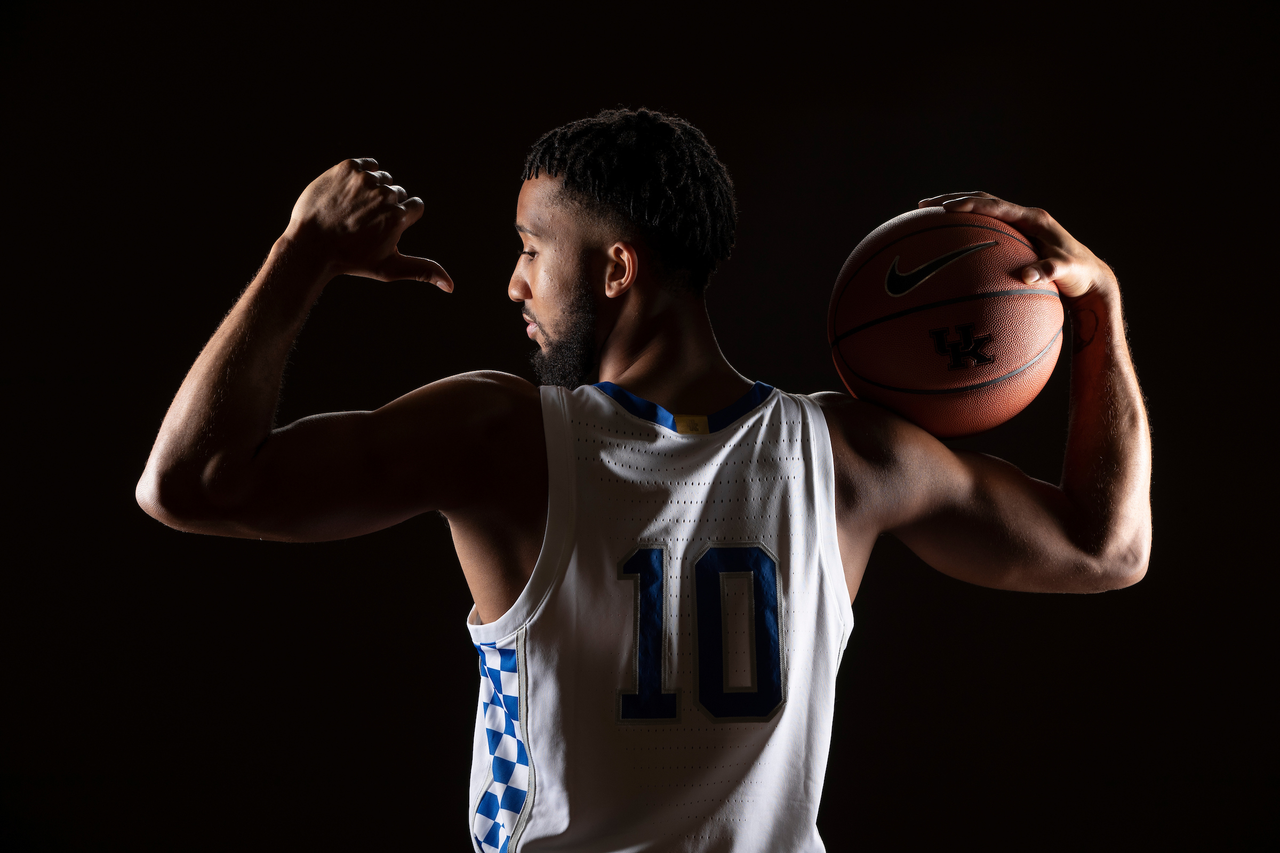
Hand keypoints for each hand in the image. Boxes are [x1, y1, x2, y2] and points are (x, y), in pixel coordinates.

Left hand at [284, 158, 452, 289]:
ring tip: (353, 209)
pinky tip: (348, 193)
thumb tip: (452, 287)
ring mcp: (366, 179)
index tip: (382, 227)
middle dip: (385, 205)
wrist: (310, 245)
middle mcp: (385, 195)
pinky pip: (367, 164)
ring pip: (382, 178)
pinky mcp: (348, 167)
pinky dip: (361, 175)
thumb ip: (423, 271)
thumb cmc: (351, 261)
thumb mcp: (389, 268)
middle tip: (362, 222)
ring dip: (373, 190)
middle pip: (397, 192)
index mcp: (399, 217)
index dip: (400, 217)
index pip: (414, 205)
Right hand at [918, 191, 1112, 301]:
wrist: (1090, 276)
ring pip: (981, 211)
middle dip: (952, 201)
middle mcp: (1024, 217)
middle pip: (982, 201)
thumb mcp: (1067, 272)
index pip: (996, 206)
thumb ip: (1049, 271)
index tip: (947, 209)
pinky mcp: (1014, 236)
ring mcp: (1018, 225)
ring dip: (956, 210)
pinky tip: (946, 241)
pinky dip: (964, 228)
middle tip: (924, 206)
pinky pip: (985, 227)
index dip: (971, 205)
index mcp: (1033, 218)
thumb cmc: (1079, 274)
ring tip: (927, 216)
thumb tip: (1026, 276)